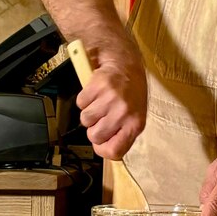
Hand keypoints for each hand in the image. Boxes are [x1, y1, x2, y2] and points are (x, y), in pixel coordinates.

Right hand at [76, 37, 147, 159]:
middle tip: (102, 115)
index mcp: (136, 124)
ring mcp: (110, 99)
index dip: (102, 150)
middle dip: (94, 128)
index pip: (115, 151)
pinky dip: (85, 99)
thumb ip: (123, 133)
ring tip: (100, 101)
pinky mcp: (97, 86)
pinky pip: (80, 103)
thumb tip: (105, 150)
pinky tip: (96, 92)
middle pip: (94, 136)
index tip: (100, 143)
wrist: (125, 64)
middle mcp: (124, 113)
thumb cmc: (131, 92)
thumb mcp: (135, 115)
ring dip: (89, 112)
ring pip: (85, 120)